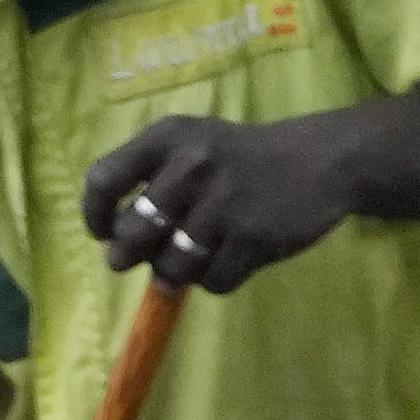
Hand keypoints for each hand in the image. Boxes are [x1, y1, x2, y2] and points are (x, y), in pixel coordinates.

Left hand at [76, 114, 362, 294]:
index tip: (105, 232)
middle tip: (147, 255)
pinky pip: (213, 282)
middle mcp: (192, 166)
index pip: (103, 179)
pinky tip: (230, 260)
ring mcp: (224, 203)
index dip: (95, 214)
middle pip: (131, 236)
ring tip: (190, 262)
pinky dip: (216, 281)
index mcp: (169, 138)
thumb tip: (113, 243)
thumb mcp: (194, 144)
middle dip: (131, 255)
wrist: (324, 160)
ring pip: (170, 267)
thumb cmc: (244, 157)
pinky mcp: (254, 236)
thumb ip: (149, 179)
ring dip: (175, 274)